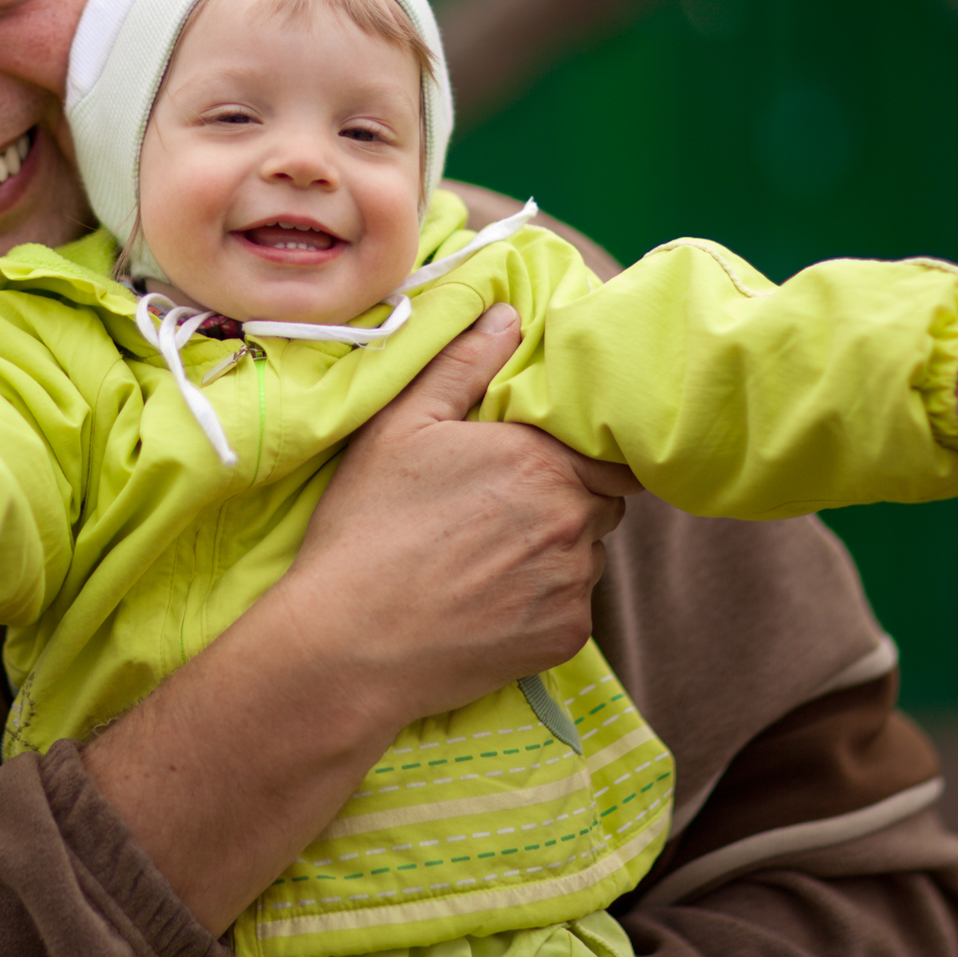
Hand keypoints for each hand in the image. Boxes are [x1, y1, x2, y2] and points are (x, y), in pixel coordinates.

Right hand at [81, 301, 635, 934]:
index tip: (543, 461)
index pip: (607, 449)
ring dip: (558, 550)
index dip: (580, 453)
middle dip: (569, 498)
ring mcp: (572, 582)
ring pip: (588, 555)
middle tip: (503, 510)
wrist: (351, 642)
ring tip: (489, 558)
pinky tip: (489, 602)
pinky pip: (572, 609)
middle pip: (602, 501)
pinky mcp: (565, 637)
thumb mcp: (400, 427)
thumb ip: (462, 363)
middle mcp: (572, 518)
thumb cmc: (368, 527)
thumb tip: (510, 314)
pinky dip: (544, 603)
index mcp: (541, 457)